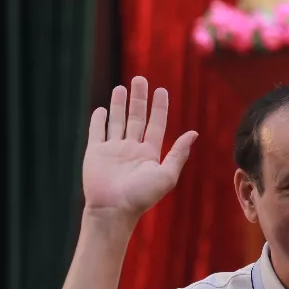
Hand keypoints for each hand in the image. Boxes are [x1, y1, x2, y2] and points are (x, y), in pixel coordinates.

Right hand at [81, 75, 197, 218]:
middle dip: (139, 99)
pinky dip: (98, 120)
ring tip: (121, 87)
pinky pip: (97, 132)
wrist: (113, 209)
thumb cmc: (141, 196)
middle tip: (140, 79)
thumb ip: (178, 153)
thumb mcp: (167, 175)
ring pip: (117, 121)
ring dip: (119, 105)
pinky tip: (101, 109)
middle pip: (136, 118)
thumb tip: (193, 133)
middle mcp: (131, 149)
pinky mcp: (95, 152)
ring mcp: (113, 150)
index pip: (156, 125)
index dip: (159, 107)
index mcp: (149, 154)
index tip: (161, 90)